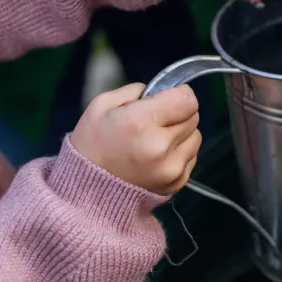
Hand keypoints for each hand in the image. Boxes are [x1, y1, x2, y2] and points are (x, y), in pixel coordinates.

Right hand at [68, 83, 201, 195]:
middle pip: (193, 117)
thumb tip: (162, 90)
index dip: (179, 94)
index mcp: (141, 122)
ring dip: (181, 134)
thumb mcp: (103, 105)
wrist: (86, 190)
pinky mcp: (177, 183)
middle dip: (177, 113)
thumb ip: (136, 91)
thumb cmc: (92, 143)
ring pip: (196, 137)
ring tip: (155, 140)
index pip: (187, 100)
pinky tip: (157, 157)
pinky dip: (179, 153)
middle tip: (154, 121)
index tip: (166, 97)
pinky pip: (191, 157)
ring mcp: (171, 168)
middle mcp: (161, 147)